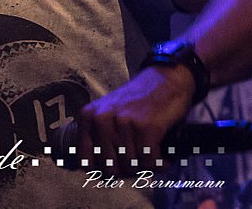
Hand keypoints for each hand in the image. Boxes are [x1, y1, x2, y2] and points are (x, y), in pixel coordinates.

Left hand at [77, 65, 194, 172]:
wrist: (164, 79)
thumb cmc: (138, 101)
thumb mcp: (108, 113)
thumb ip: (98, 136)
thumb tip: (96, 172)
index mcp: (89, 116)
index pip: (87, 161)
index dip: (104, 170)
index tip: (118, 168)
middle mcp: (102, 119)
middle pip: (111, 167)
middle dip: (128, 170)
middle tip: (140, 162)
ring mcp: (124, 122)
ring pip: (131, 166)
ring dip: (145, 167)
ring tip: (152, 156)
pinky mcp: (146, 127)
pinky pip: (150, 161)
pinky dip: (160, 164)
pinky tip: (164, 157)